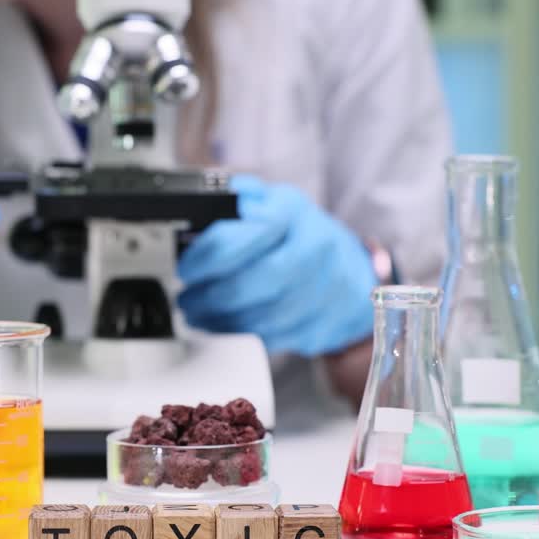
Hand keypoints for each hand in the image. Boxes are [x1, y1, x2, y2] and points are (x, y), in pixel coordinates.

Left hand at [177, 175, 376, 356]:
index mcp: (291, 213)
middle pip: (247, 283)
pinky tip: (221, 326)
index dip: (204, 257)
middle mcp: (310, 251)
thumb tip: (200, 202)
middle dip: (206, 296)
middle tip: (185, 297)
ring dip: (216, 319)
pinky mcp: (316, 326)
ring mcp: (318, 292)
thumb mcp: (275, 203)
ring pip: (255, 317)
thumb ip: (238, 200)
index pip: (239, 236)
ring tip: (196, 312)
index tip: (186, 268)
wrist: (352, 275)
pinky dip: (237, 334)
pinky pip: (268, 337)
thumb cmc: (303, 237)